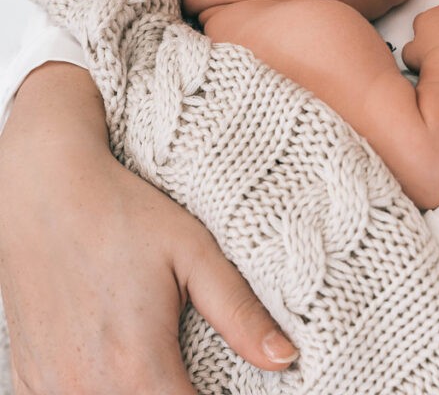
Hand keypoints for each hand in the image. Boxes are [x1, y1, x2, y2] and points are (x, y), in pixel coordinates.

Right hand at [0, 64, 297, 394]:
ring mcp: (52, 387)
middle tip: (194, 368)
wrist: (44, 188)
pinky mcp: (29, 377)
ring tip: (159, 363)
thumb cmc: (121, 211)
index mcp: (139, 366)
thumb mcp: (192, 251)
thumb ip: (239, 311)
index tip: (229, 385)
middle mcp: (89, 389)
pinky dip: (93, 394)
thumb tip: (285, 358)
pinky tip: (112, 367)